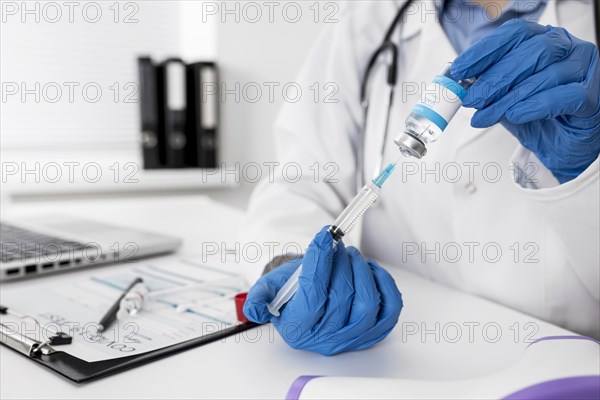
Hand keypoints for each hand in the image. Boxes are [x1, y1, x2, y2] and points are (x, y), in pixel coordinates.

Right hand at [243, 226, 402, 355]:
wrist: (308, 298)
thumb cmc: (291, 291)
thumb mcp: (268, 289)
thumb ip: (259, 297)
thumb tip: (255, 309)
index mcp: (297, 328)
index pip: (313, 295)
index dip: (320, 262)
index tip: (323, 237)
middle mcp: (325, 338)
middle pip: (342, 295)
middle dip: (340, 262)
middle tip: (336, 245)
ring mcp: (352, 336)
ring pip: (368, 303)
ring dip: (361, 271)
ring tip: (350, 256)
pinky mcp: (374, 330)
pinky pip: (390, 308)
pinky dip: (384, 285)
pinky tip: (369, 271)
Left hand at [451, 20, 599, 183]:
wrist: (563, 146)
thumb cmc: (538, 116)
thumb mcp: (505, 99)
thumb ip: (488, 88)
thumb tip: (460, 85)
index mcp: (545, 40)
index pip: (514, 34)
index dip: (484, 51)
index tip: (459, 70)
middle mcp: (567, 49)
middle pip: (530, 52)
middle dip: (494, 78)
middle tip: (471, 99)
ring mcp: (584, 70)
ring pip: (545, 75)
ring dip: (508, 98)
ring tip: (486, 115)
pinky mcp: (594, 96)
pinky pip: (565, 96)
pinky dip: (535, 106)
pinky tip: (515, 115)